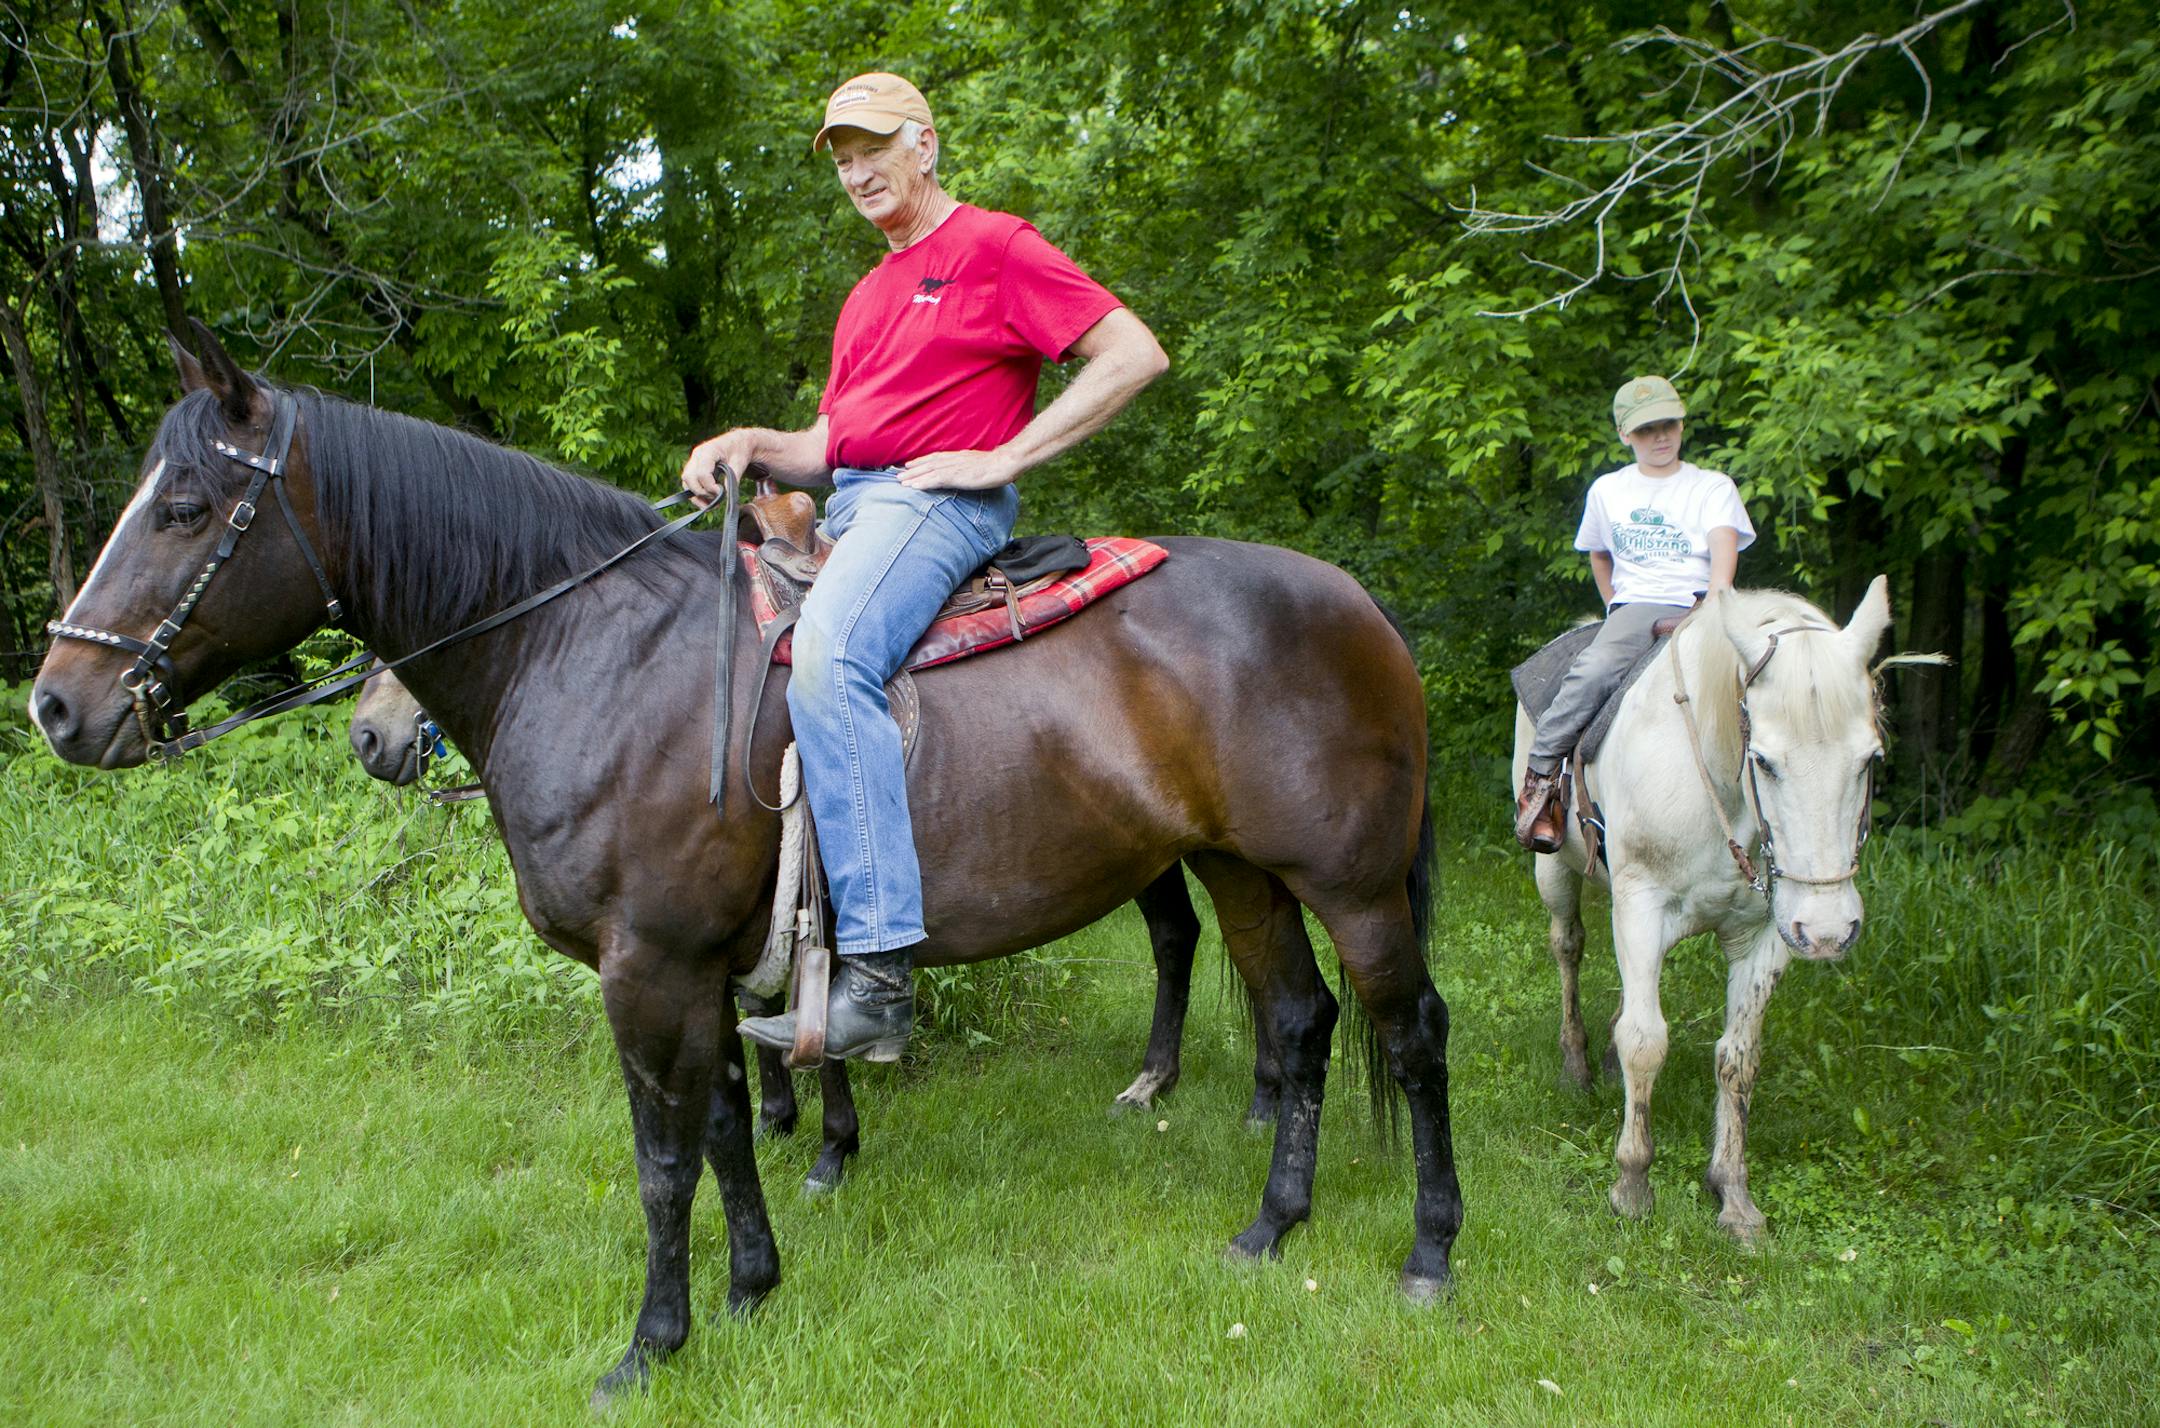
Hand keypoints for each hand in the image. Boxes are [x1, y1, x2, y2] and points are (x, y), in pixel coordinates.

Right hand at [680, 430, 758, 507]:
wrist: (738, 442)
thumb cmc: (739, 449)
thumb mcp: (740, 462)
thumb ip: (733, 477)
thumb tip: (726, 494)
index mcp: (707, 451)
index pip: (702, 473)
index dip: (710, 487)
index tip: (722, 492)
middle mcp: (697, 456)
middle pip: (689, 478)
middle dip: (702, 492)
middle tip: (717, 499)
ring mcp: (693, 462)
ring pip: (686, 483)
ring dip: (697, 496)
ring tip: (712, 505)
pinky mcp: (694, 469)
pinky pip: (689, 485)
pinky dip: (696, 495)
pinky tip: (707, 503)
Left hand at [897, 448, 1019, 491]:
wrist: (1005, 462)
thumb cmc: (998, 465)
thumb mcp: (980, 463)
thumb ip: (970, 466)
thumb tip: (968, 472)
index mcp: (959, 456)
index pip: (936, 458)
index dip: (921, 461)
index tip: (909, 464)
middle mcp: (953, 459)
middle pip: (928, 463)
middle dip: (912, 469)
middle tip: (897, 474)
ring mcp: (954, 467)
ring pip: (928, 471)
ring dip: (913, 476)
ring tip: (900, 481)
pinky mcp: (957, 476)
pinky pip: (936, 479)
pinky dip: (923, 482)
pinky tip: (913, 487)